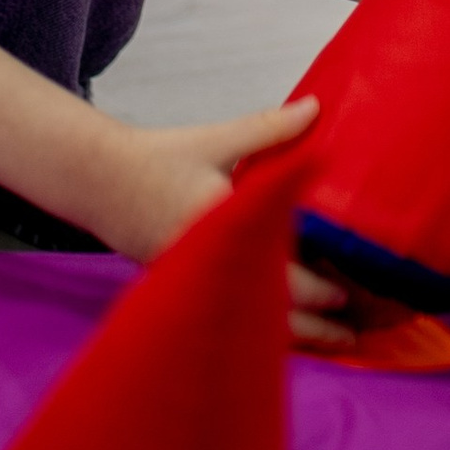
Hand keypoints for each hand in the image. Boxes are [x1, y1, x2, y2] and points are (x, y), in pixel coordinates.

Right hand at [74, 97, 359, 354]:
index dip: (314, 291)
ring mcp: (194, 280)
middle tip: (350, 334)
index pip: (277, 273)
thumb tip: (315, 108)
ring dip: (288, 332)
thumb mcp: (218, 140)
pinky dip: (258, 322)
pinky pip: (227, 311)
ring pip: (247, 319)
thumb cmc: (160, 158)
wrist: (98, 180)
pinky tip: (280, 325)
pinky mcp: (183, 282)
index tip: (343, 297)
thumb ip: (270, 129)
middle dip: (312, 326)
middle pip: (268, 311)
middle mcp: (210, 263)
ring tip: (327, 342)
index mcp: (224, 229)